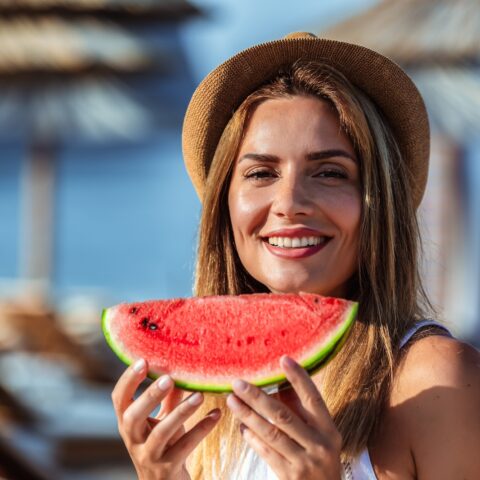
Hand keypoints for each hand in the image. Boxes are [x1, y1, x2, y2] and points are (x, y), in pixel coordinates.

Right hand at [111, 359, 220, 479]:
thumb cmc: (163, 443)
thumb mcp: (162, 418)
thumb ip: (168, 395)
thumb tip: (180, 365)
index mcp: (128, 423)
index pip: (119, 399)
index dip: (128, 380)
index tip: (143, 361)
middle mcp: (133, 440)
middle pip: (133, 416)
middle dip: (150, 396)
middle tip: (169, 378)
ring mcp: (148, 456)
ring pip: (161, 433)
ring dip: (181, 412)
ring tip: (200, 396)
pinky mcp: (167, 469)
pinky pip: (185, 446)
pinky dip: (201, 429)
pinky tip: (216, 414)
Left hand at [226, 355, 341, 479]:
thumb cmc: (320, 455)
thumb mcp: (320, 433)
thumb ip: (302, 409)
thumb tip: (279, 381)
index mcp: (328, 428)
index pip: (313, 398)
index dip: (299, 378)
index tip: (283, 359)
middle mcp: (318, 444)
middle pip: (283, 416)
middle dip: (257, 397)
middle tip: (238, 382)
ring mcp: (303, 462)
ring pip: (270, 433)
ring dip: (248, 415)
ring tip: (232, 400)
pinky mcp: (289, 476)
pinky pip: (265, 451)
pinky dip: (251, 437)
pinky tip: (241, 425)